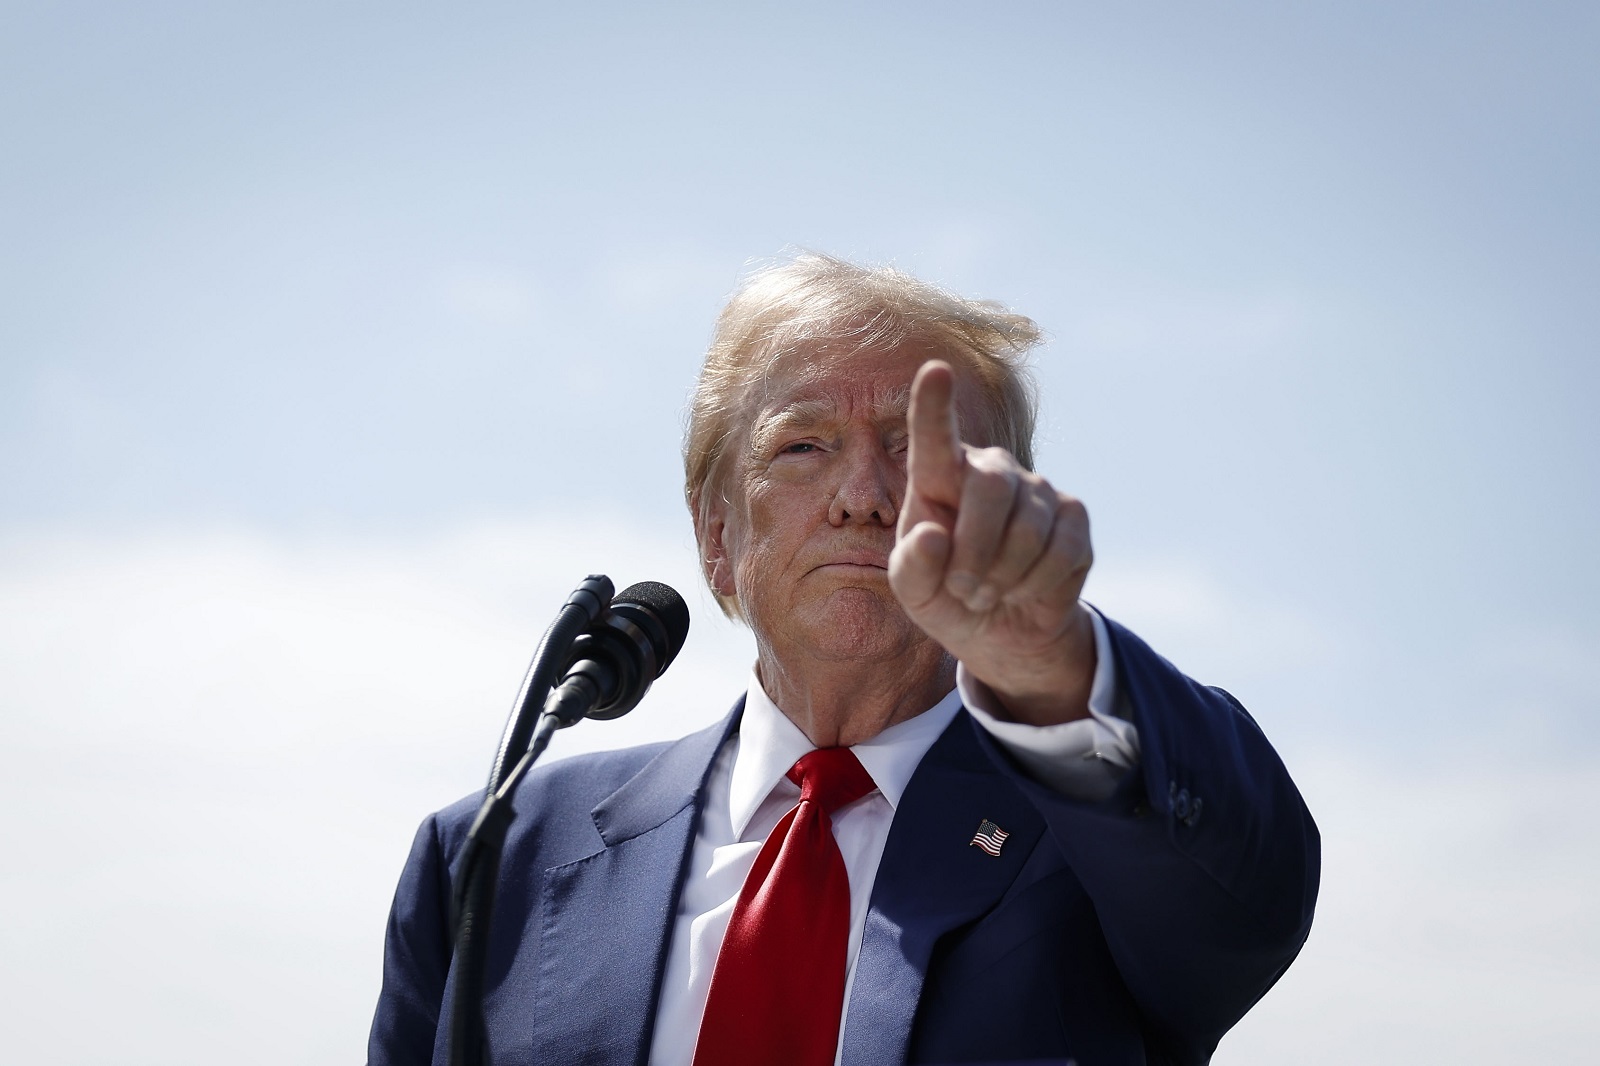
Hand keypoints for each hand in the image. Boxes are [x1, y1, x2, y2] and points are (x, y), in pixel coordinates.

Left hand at [888, 360, 1096, 724]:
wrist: (1001, 628)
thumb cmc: (944, 595)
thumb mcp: (914, 592)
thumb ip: (912, 566)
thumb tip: (933, 535)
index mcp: (940, 477)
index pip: (935, 436)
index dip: (934, 405)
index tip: (935, 370)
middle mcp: (990, 469)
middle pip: (991, 489)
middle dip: (975, 552)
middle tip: (963, 591)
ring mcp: (1037, 488)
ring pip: (1028, 528)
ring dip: (1003, 577)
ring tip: (987, 593)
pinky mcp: (1074, 515)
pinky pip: (1061, 550)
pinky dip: (1036, 584)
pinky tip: (1023, 590)